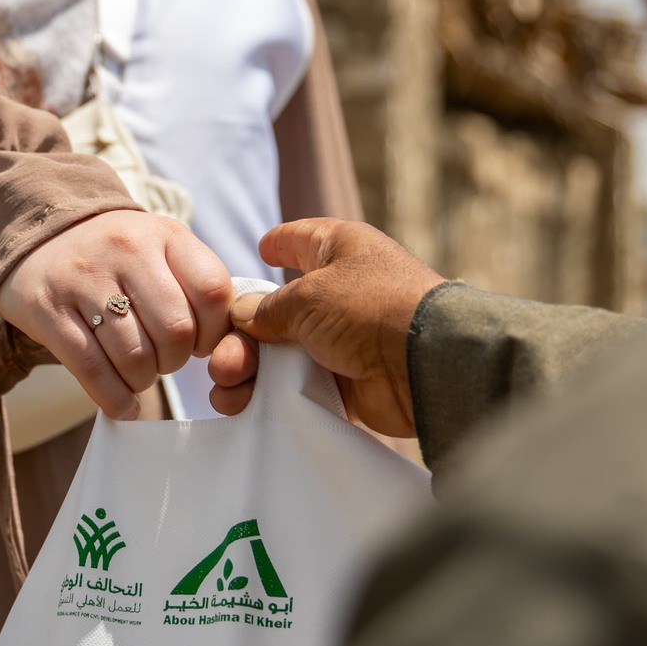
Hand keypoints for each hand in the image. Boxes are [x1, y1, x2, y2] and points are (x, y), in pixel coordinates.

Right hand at [0, 210, 233, 419]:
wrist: (39, 233)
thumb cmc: (116, 253)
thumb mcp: (160, 246)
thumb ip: (197, 282)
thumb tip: (230, 340)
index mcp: (164, 234)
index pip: (212, 291)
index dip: (216, 331)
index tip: (202, 343)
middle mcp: (125, 249)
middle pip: (176, 330)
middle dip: (176, 360)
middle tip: (165, 360)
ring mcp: (83, 279)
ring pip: (135, 356)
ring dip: (144, 379)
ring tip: (138, 373)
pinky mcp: (47, 309)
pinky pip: (92, 369)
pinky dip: (115, 398)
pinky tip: (123, 405)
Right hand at [207, 218, 443, 433]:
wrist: (426, 363)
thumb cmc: (370, 308)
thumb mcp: (308, 296)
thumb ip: (266, 308)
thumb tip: (240, 315)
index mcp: (338, 251)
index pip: (300, 240)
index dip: (279, 244)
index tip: (262, 249)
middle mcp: (339, 292)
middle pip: (274, 311)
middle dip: (240, 336)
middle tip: (220, 360)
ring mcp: (341, 339)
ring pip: (280, 354)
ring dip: (247, 369)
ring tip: (227, 387)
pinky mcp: (344, 381)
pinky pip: (296, 387)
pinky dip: (269, 396)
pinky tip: (240, 405)